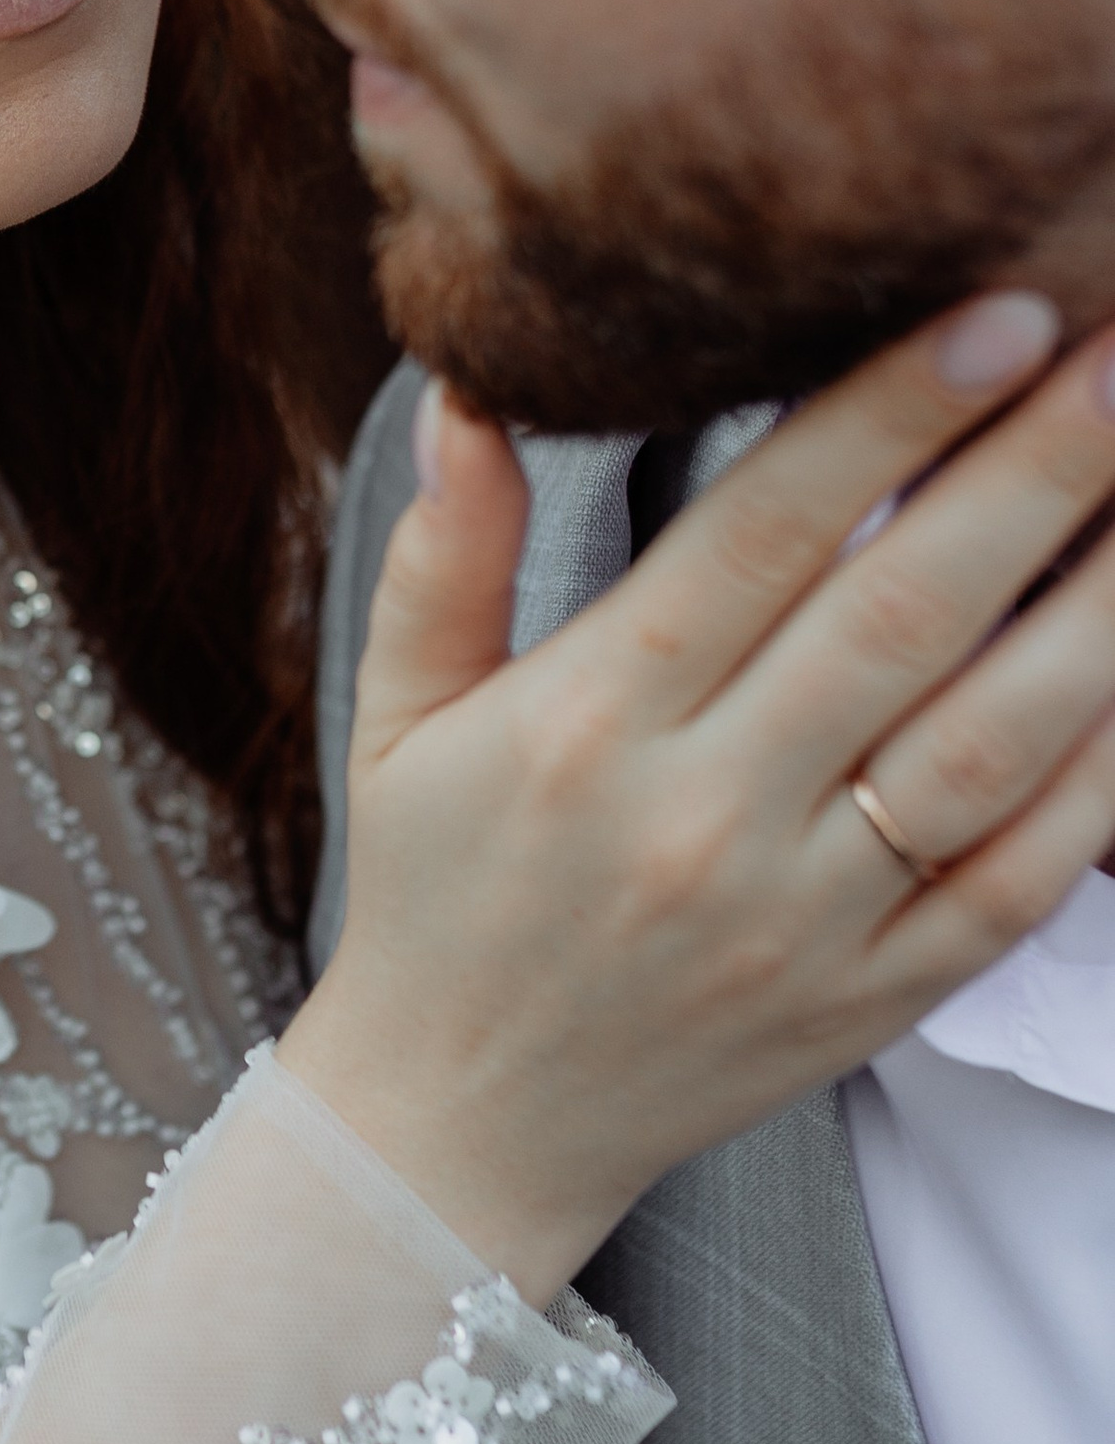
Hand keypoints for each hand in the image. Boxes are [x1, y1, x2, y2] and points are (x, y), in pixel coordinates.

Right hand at [277, 294, 1114, 1300]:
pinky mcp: (875, 999)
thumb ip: (445, 550)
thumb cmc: (434, 896)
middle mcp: (703, 819)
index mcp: (586, 725)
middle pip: (901, 616)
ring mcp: (803, 919)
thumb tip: (472, 389)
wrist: (456, 1132)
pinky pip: (1021, 880)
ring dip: (1099, 608)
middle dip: (1033, 472)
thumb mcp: (399, 715)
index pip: (759, 535)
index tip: (994, 312)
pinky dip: (1105, 776)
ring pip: (989, 743)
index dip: (887, 416)